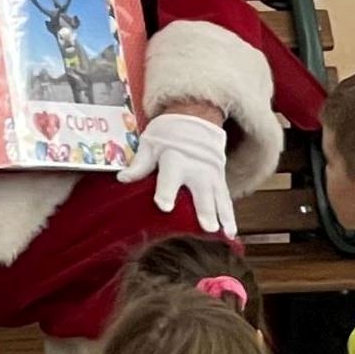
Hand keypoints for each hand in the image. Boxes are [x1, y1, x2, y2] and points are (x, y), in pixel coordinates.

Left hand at [117, 112, 235, 237]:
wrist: (195, 118)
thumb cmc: (168, 134)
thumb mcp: (151, 144)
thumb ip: (140, 164)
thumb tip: (122, 178)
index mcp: (175, 159)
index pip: (170, 177)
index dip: (166, 192)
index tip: (164, 206)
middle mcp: (196, 169)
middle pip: (201, 191)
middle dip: (205, 209)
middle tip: (208, 227)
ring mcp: (211, 175)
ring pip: (218, 198)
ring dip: (222, 217)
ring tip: (226, 234)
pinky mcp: (220, 180)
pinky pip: (226, 199)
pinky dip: (230, 215)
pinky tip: (232, 233)